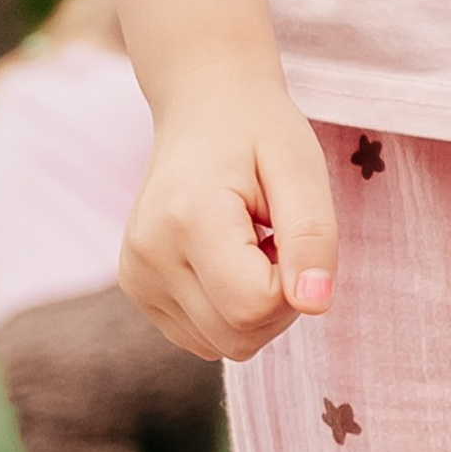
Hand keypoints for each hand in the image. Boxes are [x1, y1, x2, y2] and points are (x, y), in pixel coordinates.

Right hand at [116, 65, 337, 362]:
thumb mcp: (300, 166)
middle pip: (238, 337)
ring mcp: (135, 276)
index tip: (289, 232)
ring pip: (221, 345)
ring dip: (254, 308)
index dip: (293, 281)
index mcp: (186, 219)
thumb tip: (315, 304)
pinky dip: (229, 310)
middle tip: (276, 238)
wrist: (202, 106)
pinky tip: (228, 260)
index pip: (255, 305)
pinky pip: (202, 336)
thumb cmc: (258, 131)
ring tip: (252, 244)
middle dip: (277, 300)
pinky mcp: (136, 288)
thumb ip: (312, 236)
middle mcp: (148, 255)